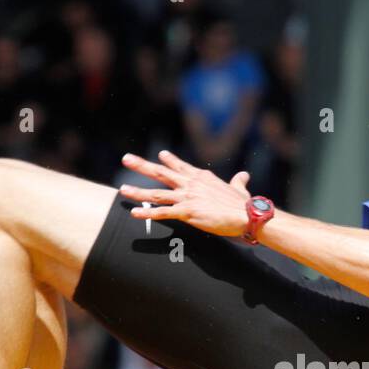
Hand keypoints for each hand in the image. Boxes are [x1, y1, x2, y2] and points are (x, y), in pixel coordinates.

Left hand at [120, 150, 251, 236]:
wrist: (247, 214)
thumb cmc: (244, 204)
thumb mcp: (239, 189)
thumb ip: (238, 181)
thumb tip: (243, 175)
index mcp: (202, 177)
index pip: (181, 166)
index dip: (170, 160)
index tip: (161, 154)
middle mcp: (191, 184)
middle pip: (161, 173)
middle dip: (142, 165)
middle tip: (126, 158)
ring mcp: (187, 197)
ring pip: (157, 193)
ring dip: (138, 191)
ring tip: (122, 190)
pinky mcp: (187, 212)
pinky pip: (163, 212)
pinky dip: (148, 212)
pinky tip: (135, 213)